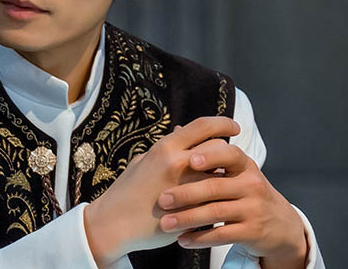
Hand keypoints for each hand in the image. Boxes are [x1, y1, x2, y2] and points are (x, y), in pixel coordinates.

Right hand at [83, 117, 240, 267]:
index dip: (223, 123)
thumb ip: (165, 147)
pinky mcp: (191, 210)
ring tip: (222, 180)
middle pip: (219, 147)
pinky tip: (216, 200)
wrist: (114, 223)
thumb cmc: (126, 191)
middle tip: (228, 158)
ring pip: (222, 174)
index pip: (203, 125)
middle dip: (226, 152)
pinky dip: (219, 198)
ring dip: (225, 176)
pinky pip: (216, 199)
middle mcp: (177, 163)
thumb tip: (181, 130)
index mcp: (165, 147)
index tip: (234, 127)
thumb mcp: (142, 161)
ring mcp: (187, 188)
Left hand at [156, 139, 307, 268]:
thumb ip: (208, 153)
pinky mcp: (252, 231)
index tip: (189, 160)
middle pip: (215, 186)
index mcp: (244, 165)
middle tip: (162, 199)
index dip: (210, 156)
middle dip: (186, 193)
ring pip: (215, 212)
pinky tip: (182, 240)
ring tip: (165, 223)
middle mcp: (251, 184)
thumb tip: (177, 130)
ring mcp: (253, 208)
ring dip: (187, 218)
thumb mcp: (236, 170)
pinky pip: (222, 234)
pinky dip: (200, 238)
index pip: (229, 154)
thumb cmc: (246, 192)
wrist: (279, 224)